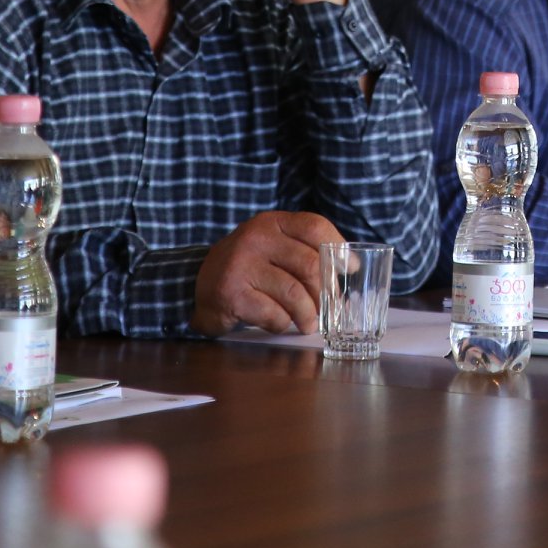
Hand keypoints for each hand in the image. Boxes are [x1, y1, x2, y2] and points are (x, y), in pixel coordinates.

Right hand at [190, 211, 345, 335]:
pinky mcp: (232, 295)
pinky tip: (279, 323)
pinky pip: (274, 315)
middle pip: (311, 265)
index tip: (350, 269)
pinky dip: (283, 324)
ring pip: (296, 295)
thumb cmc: (247, 269)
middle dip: (327, 293)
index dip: (338, 249)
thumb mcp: (272, 248)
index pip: (315, 227)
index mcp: (271, 222)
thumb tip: (349, 275)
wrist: (197, 286)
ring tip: (309, 323)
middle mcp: (256, 238)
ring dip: (308, 315)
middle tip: (331, 309)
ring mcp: (241, 265)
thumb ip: (304, 253)